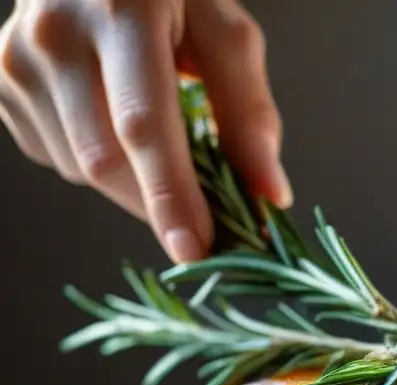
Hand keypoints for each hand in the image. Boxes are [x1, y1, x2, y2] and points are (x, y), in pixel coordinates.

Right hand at [0, 0, 289, 262]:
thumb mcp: (227, 37)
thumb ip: (250, 114)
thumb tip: (269, 196)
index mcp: (121, 12)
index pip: (142, 125)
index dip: (170, 194)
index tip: (195, 248)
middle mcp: (55, 33)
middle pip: (105, 161)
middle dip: (159, 204)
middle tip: (205, 218)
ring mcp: (17, 60)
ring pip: (81, 170)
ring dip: (133, 182)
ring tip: (156, 136)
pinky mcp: (1, 83)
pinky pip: (58, 158)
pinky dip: (100, 162)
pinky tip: (111, 119)